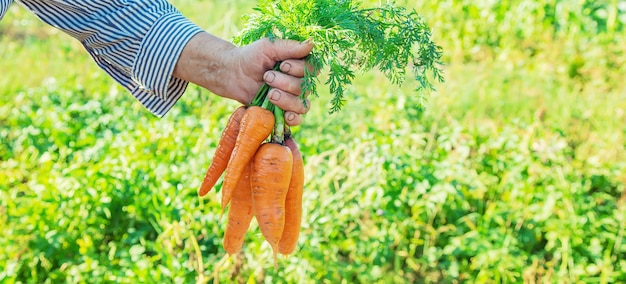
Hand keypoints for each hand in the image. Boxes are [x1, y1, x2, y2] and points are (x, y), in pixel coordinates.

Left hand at [173, 32, 313, 125]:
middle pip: (304, 88)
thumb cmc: (251, 57)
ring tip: (270, 93)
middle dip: (286, 83)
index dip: (299, 69)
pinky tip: (286, 115)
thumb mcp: (268, 47)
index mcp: (299, 65)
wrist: (233, 74)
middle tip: (267, 77)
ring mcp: (292, 98)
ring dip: (286, 99)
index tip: (282, 65)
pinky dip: (294, 118)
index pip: (312, 70)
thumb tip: (312, 43)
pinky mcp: (282, 111)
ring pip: (302, 105)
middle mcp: (299, 82)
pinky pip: (297, 119)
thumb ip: (290, 47)